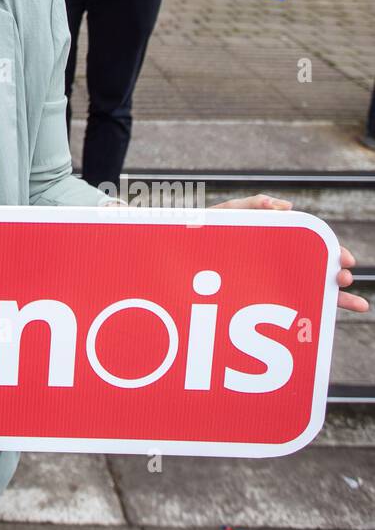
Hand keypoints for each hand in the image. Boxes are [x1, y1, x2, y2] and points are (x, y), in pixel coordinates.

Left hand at [210, 194, 367, 311]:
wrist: (174, 258)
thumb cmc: (201, 233)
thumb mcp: (225, 215)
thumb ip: (251, 207)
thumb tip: (287, 207)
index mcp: (275, 243)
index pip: (311, 248)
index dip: (331, 252)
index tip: (345, 259)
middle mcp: (278, 266)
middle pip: (316, 272)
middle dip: (336, 275)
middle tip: (344, 278)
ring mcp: (269, 285)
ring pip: (309, 293)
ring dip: (334, 298)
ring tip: (355, 303)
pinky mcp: (255, 303)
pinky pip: (285, 311)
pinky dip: (309, 316)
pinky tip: (328, 322)